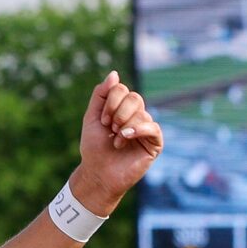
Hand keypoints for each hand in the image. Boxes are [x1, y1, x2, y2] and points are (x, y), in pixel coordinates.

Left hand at [73, 73, 164, 212]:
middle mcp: (136, 116)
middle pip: (134, 98)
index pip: (122, 90)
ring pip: (142, 113)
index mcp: (122, 109)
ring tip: (116, 141)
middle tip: (110, 129)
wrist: (97, 174)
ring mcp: (146, 129)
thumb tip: (114, 73)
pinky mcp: (154, 143)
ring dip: (124, 125)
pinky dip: (138, 129)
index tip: (102, 121)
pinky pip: (153, 128)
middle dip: (118, 112)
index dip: (111, 102)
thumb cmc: (94, 148)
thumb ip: (101, 95)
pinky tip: (125, 138)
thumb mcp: (92, 118)